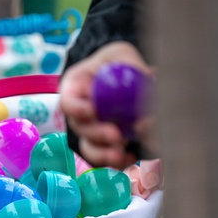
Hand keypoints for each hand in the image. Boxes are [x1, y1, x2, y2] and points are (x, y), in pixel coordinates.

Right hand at [58, 41, 154, 169]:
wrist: (128, 77)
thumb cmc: (120, 63)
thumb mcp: (125, 56)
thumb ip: (134, 69)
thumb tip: (150, 81)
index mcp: (76, 87)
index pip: (67, 100)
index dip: (76, 108)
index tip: (92, 111)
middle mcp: (80, 112)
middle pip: (80, 127)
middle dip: (97, 134)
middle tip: (116, 136)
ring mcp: (92, 131)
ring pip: (90, 147)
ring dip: (104, 153)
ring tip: (121, 154)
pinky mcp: (106, 145)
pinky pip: (106, 158)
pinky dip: (118, 161)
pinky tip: (131, 158)